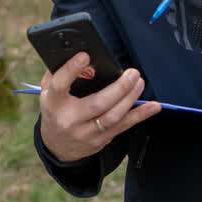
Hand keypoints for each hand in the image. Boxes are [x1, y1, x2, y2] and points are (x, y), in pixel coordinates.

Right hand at [37, 53, 160, 163]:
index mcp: (53, 103)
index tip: (85, 56)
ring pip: (113, 116)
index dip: (71, 70)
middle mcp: (70, 119)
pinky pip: (123, 126)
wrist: (56, 146)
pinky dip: (140, 115)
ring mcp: (86, 132)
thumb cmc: (55, 110)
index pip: (60, 85)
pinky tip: (153, 106)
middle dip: (119, 88)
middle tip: (132, 73)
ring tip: (139, 82)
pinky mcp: (101, 140)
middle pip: (97, 104)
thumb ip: (58, 73)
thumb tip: (81, 55)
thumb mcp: (47, 92)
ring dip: (130, 98)